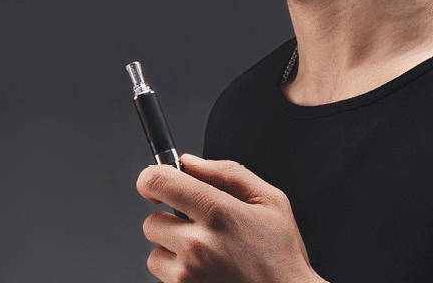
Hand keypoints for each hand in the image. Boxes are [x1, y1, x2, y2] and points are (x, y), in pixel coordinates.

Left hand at [137, 154, 325, 282]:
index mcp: (219, 214)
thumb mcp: (271, 202)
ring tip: (207, 260)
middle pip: (151, 223)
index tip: (153, 186)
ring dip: (173, 255)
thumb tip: (190, 162)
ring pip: (155, 255)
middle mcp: (198, 246)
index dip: (150, 180)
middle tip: (199, 232)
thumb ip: (228, 173)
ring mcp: (188, 277)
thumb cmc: (282, 257)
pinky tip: (207, 277)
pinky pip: (163, 281)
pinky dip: (179, 278)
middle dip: (170, 224)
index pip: (159, 182)